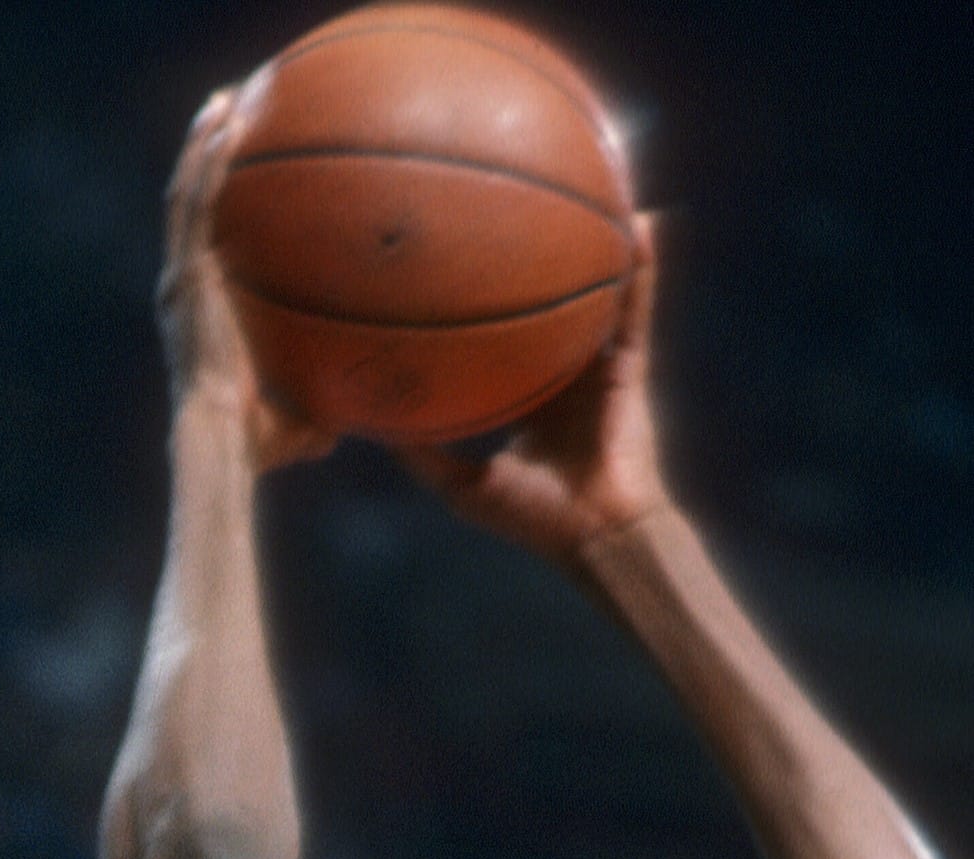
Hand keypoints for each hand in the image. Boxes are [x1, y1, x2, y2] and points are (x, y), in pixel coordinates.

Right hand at [158, 89, 333, 472]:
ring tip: (223, 102)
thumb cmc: (254, 443)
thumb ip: (312, 419)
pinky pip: (196, 204)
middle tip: (225, 119)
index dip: (211, 214)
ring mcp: (182, 280)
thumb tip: (343, 430)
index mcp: (200, 316)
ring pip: (186, 197)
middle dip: (203, 161)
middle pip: (187, 211)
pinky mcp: (188, 274)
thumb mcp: (293, 425)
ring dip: (201, 147)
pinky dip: (207, 162)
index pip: (201, 252)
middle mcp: (183, 291)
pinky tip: (225, 124)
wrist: (222, 438)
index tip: (232, 182)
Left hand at [396, 215, 673, 567]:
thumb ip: (418, 447)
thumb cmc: (532, 520)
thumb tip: (361, 418)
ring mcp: (601, 362)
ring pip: (598, 288)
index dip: (484, 297)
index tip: (454, 256)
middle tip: (517, 192)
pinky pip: (637, 306)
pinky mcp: (633, 365)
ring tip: (595, 177)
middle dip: (540, 249)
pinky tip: (641, 221)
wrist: (593, 538)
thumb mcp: (457, 481)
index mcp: (528, 390)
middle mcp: (565, 367)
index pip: (502, 332)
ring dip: (599, 236)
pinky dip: (641, 266)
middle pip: (550, 295)